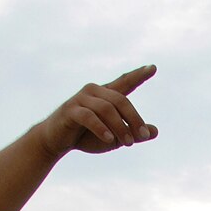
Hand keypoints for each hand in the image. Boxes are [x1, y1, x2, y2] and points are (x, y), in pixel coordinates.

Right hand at [44, 66, 158, 155]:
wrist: (55, 141)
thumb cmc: (86, 137)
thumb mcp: (114, 138)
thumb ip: (132, 133)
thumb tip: (155, 132)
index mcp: (106, 95)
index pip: (125, 82)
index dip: (139, 75)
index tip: (154, 67)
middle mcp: (94, 91)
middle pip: (121, 100)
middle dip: (134, 119)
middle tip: (143, 136)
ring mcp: (81, 99)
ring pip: (107, 109)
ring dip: (120, 127)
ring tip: (128, 143)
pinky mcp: (70, 110)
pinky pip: (89, 117)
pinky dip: (101, 129)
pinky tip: (109, 140)